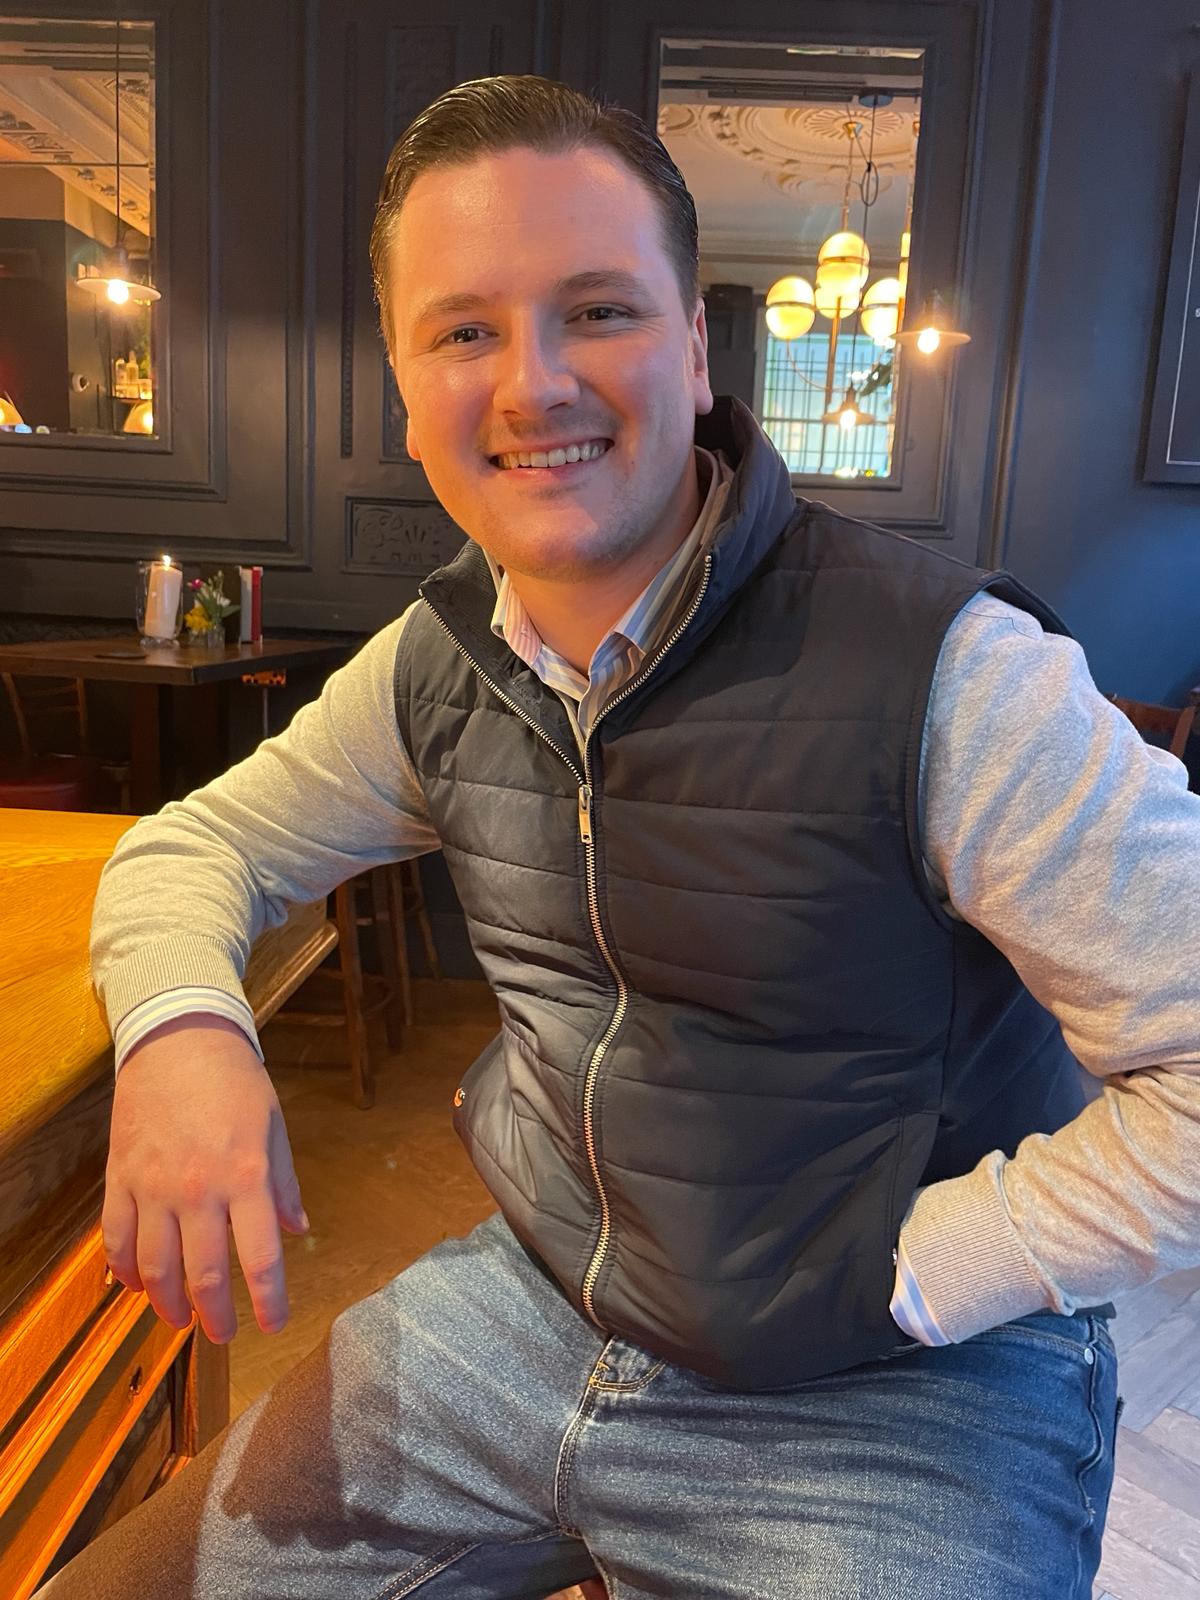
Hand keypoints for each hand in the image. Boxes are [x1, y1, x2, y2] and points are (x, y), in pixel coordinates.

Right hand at [102, 1014, 308, 1342]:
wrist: (178, 1039)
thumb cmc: (235, 1081)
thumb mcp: (274, 1127)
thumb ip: (284, 1184)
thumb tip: (298, 1230)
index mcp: (246, 1176)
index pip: (260, 1258)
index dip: (269, 1300)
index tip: (274, 1323)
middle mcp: (198, 1190)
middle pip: (203, 1276)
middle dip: (216, 1316)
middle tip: (223, 1334)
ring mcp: (153, 1187)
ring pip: (155, 1268)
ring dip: (167, 1304)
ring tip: (180, 1320)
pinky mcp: (120, 1179)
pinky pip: (116, 1239)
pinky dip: (125, 1271)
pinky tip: (136, 1286)